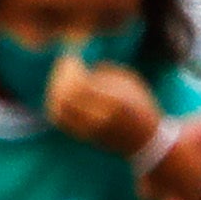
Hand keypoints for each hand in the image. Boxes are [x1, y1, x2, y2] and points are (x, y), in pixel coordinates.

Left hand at [44, 55, 164, 160]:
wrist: (145, 140)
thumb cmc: (138, 104)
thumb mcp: (128, 80)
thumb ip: (102, 72)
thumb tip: (77, 68)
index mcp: (114, 100)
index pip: (80, 85)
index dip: (71, 69)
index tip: (73, 58)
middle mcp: (100, 117)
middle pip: (65, 98)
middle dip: (60, 77)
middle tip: (65, 67)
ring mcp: (90, 130)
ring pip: (58, 111)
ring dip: (55, 91)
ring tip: (62, 79)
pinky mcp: (83, 137)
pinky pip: (60, 120)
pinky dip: (55, 105)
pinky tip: (61, 94)